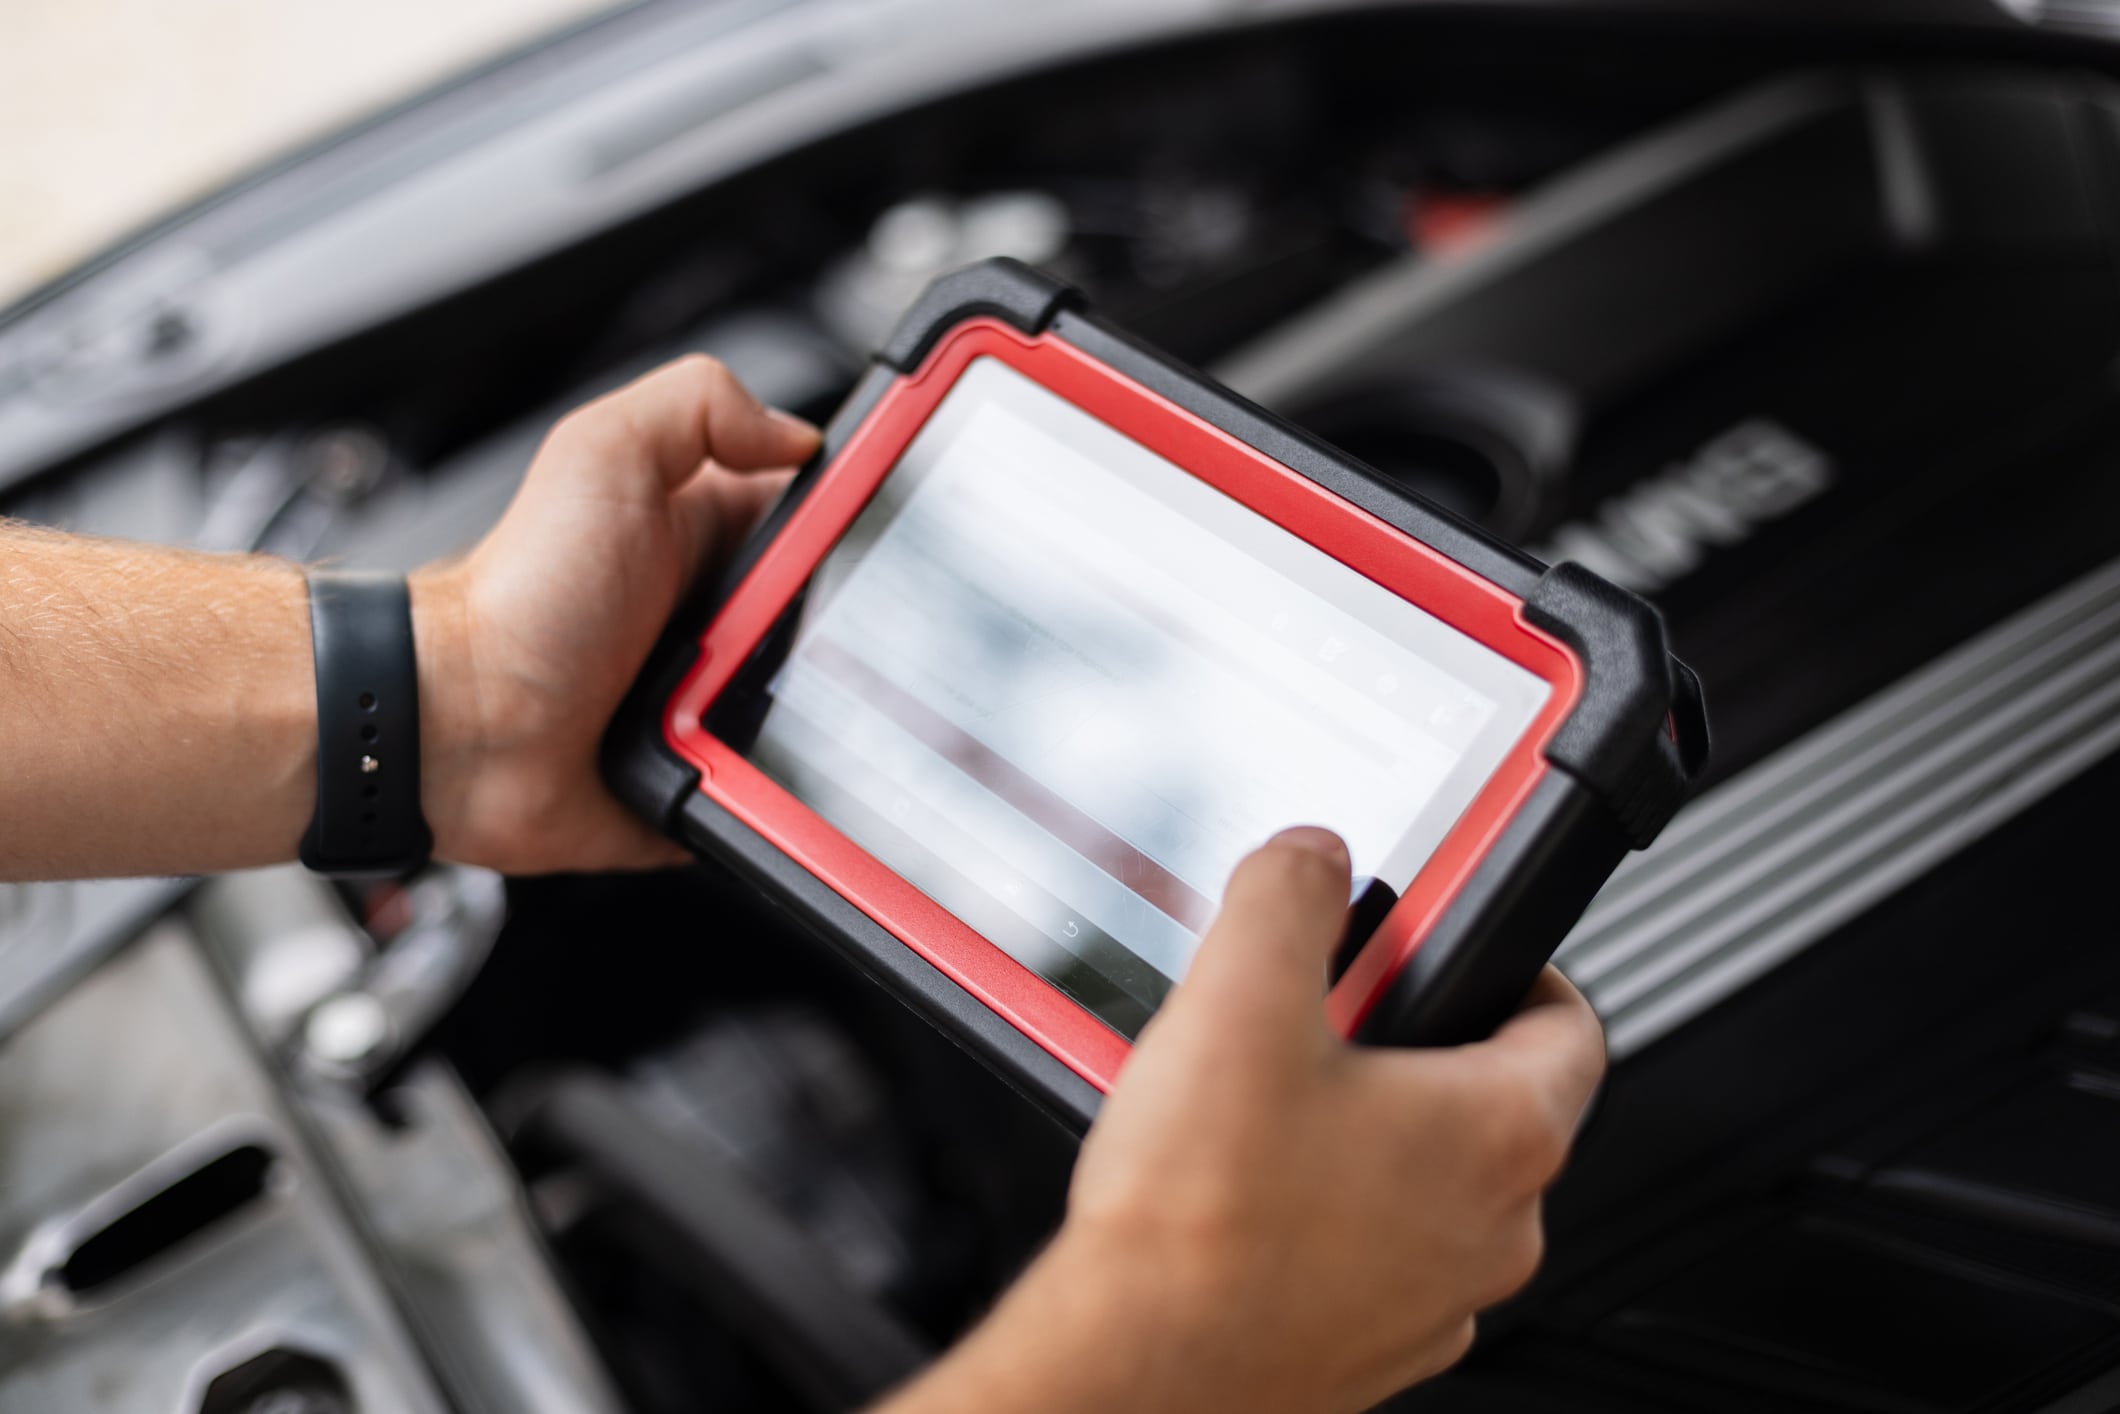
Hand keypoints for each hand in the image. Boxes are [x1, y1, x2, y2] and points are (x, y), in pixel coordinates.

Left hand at [410, 355, 818, 873]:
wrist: (457, 730)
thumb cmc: (515, 603)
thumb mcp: (602, 455)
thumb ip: (699, 405)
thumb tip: (800, 432)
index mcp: (708, 533)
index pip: (818, 518)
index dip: (854, 525)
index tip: (873, 538)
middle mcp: (720, 616)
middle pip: (836, 622)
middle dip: (844, 637)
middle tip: (780, 634)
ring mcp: (716, 701)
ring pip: (818, 711)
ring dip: (819, 719)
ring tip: (754, 707)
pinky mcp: (708, 781)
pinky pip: (777, 794)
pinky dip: (784, 795)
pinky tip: (761, 778)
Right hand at [882, 828, 1604, 1413]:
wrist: (1139, 1371)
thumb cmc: (1203, 1224)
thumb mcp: (1238, 997)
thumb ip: (1290, 893)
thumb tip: (1314, 857)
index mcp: (1499, 1133)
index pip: (1573, 1021)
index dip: (1519, 962)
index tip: (1462, 943)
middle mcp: (1494, 1229)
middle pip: (1493, 1100)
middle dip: (1416, 1043)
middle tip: (1331, 1015)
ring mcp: (1437, 1301)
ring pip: (1430, 1183)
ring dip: (1370, 1131)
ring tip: (1266, 1102)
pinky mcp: (1371, 1348)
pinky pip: (1374, 1252)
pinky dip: (1330, 1211)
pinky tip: (1244, 1188)